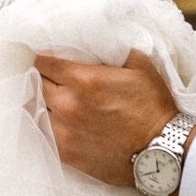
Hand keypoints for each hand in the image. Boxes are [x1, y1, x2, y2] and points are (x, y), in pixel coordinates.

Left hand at [34, 50, 191, 187]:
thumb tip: (101, 42)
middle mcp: (67, 104)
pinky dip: (43, 123)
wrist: (161, 150)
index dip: (42, 58)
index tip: (44, 58)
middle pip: (36, 84)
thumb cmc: (153, 107)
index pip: (44, 62)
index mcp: (83, 80)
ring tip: (46, 98)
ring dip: (40, 101)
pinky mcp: (65, 153)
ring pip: (35, 109)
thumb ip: (114, 51)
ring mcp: (63, 131)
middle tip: (47, 77)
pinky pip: (42, 133)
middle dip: (41, 78)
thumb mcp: (140, 66)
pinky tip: (49, 119)